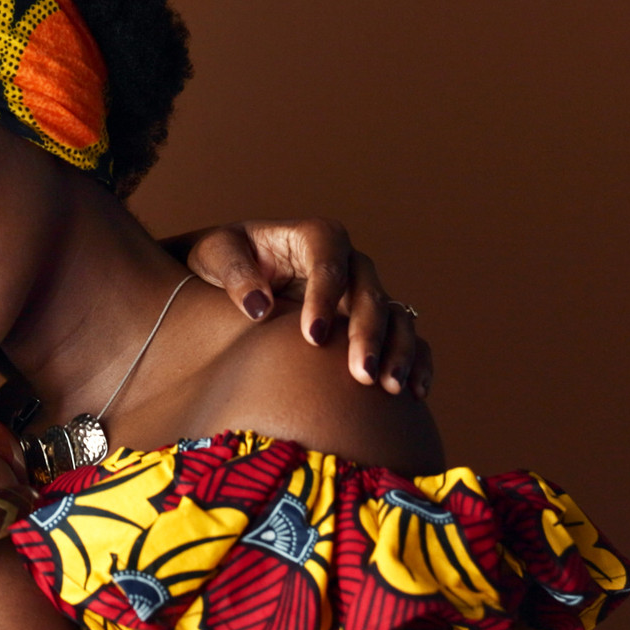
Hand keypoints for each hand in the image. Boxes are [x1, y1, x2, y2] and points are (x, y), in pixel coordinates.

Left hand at [178, 218, 431, 395]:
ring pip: (394, 314)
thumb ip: (234, 274)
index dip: (326, 295)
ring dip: (397, 349)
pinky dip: (414, 361)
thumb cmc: (220, 260)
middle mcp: (345, 263)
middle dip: (367, 332)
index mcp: (311, 238)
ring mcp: (361, 293)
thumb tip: (258, 307)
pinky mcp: (369, 322)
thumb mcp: (215, 256)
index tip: (312, 337)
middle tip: (360, 373)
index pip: (329, 259)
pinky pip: (404, 337)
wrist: (227, 281)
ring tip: (389, 388)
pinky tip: (413, 392)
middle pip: (369, 290)